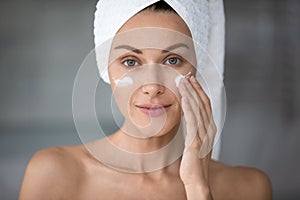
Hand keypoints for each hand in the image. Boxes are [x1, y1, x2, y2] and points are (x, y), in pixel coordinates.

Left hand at [178, 76, 215, 197]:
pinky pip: (192, 121)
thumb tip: (189, 120)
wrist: (197, 180)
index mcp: (210, 129)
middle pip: (203, 104)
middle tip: (187, 76)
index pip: (206, 105)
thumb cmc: (195, 163)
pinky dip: (188, 107)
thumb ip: (195, 131)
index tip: (192, 81)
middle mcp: (210, 130)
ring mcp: (204, 135)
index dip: (200, 92)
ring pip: (198, 109)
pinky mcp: (196, 141)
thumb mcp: (197, 143)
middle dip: (195, 88)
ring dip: (190, 94)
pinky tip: (183, 98)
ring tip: (183, 82)